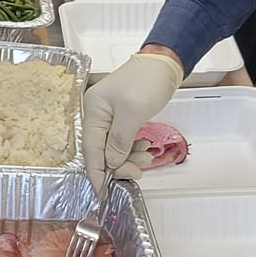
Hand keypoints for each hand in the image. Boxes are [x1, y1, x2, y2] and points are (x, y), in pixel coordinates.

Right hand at [83, 48, 183, 185]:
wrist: (165, 63)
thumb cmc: (146, 82)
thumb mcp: (133, 112)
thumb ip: (119, 141)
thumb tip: (112, 163)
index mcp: (92, 111)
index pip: (90, 149)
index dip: (96, 172)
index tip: (101, 193)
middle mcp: (97, 115)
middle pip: (102, 150)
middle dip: (118, 164)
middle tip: (137, 172)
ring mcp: (109, 116)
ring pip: (114, 147)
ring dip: (129, 157)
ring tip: (147, 157)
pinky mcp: (123, 117)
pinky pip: (123, 140)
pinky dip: (133, 147)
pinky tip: (145, 147)